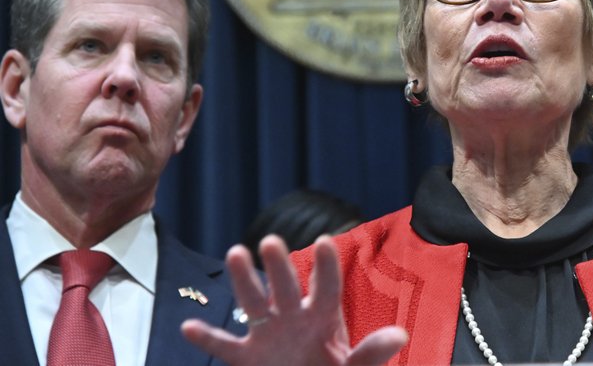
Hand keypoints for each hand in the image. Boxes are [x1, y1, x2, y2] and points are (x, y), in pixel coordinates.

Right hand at [181, 235, 407, 364]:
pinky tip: (188, 326)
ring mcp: (269, 335)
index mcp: (324, 317)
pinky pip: (225, 347)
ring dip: (244, 281)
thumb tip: (399, 334)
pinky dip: (208, 338)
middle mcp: (294, 317)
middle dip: (278, 266)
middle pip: (285, 287)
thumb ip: (371, 353)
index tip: (325, 241)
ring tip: (235, 253)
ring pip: (253, 304)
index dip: (326, 266)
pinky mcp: (248, 358)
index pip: (326, 287)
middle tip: (269, 241)